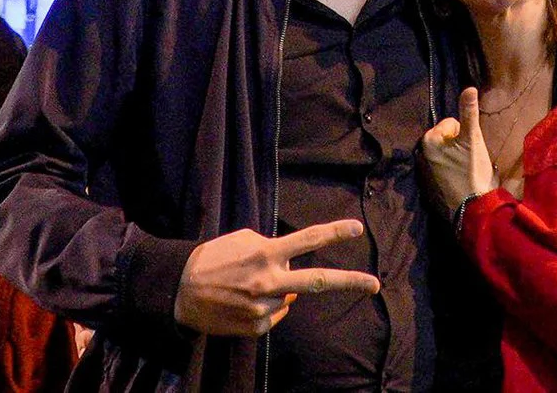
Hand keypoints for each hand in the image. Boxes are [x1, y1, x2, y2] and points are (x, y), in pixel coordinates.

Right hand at [174, 220, 379, 336]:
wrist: (180, 290)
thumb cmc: (214, 258)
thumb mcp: (242, 239)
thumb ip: (273, 248)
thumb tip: (293, 265)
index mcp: (265, 253)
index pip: (307, 240)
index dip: (334, 233)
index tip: (357, 228)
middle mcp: (269, 282)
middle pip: (317, 281)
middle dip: (350, 282)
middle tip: (376, 284)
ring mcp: (264, 308)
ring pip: (289, 298)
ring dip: (278, 290)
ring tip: (248, 286)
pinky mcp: (256, 328)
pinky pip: (275, 315)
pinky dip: (266, 307)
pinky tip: (243, 301)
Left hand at [421, 87, 497, 210]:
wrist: (473, 209)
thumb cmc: (472, 171)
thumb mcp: (473, 139)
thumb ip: (468, 112)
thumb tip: (469, 88)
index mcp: (428, 140)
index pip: (452, 123)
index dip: (465, 134)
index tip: (469, 149)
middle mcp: (421, 153)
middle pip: (448, 138)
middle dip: (459, 145)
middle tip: (469, 159)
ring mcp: (424, 170)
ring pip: (447, 153)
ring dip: (456, 157)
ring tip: (466, 170)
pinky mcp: (429, 185)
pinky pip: (443, 168)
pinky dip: (451, 170)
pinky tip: (460, 179)